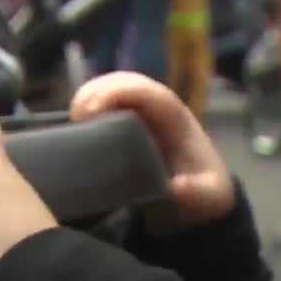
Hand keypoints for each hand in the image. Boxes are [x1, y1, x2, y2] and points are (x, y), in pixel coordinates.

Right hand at [71, 73, 235, 230]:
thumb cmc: (205, 191)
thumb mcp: (207, 196)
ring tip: (73, 120)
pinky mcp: (129, 123)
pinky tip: (75, 126)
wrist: (204, 198)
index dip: (118, 93)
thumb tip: (176, 187)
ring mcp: (143, 113)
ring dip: (89, 96)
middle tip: (76, 117)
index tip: (91, 112)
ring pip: (112, 87)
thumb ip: (195, 192)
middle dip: (97, 91)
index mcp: (177, 117)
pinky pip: (105, 103)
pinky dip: (88, 107)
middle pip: (125, 81)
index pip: (148, 92)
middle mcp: (159, 108)